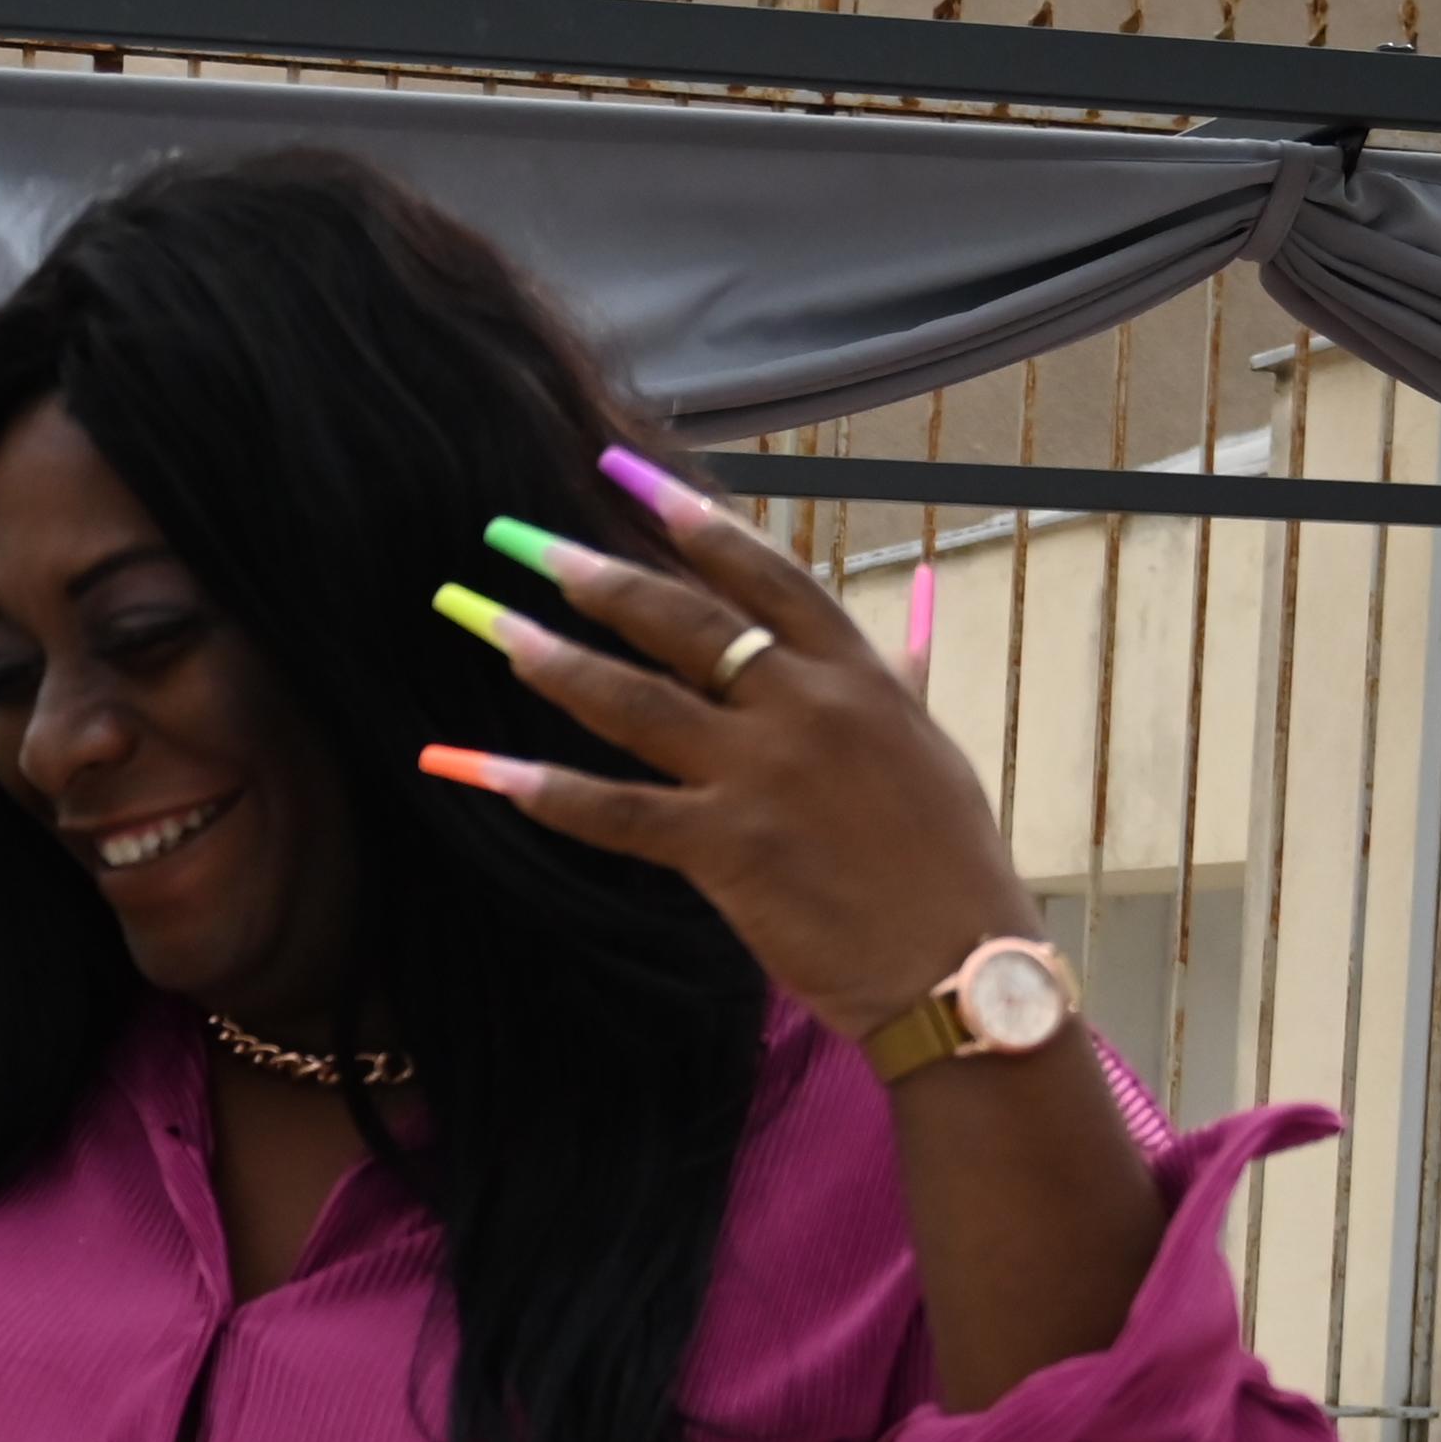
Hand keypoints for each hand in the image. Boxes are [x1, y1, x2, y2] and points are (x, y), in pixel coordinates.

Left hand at [424, 456, 1043, 1039]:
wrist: (964, 966)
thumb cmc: (952, 867)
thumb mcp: (932, 750)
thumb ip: (901, 682)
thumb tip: (905, 625)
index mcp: (859, 675)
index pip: (765, 574)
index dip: (692, 521)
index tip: (627, 475)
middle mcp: (805, 707)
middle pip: (683, 620)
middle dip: (594, 573)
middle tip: (517, 537)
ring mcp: (761, 775)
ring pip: (634, 699)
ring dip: (551, 658)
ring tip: (487, 620)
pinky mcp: (726, 848)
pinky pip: (614, 811)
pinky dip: (541, 790)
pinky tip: (476, 767)